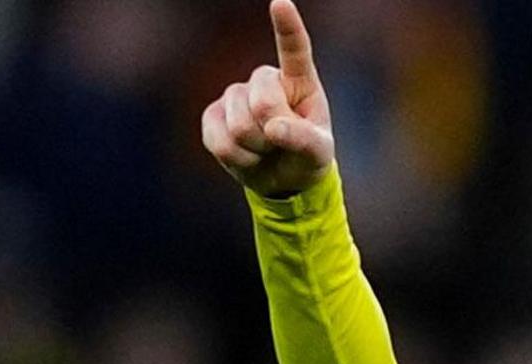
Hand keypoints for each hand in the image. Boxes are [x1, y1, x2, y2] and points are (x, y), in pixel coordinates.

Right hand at [200, 0, 335, 196]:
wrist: (282, 178)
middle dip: (272, 134)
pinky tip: (247, 156)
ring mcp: (235, 95)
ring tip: (266, 150)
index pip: (294, 49)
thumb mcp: (319, 152)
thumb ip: (303, 138)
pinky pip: (219, 141)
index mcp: (298, 79)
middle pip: (261, 103)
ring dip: (256, 151)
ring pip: (239, 127)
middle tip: (281, 143)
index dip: (287, 26)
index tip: (280, 3)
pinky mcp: (212, 116)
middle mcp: (264, 80)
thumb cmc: (307, 156)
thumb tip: (273, 127)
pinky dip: (237, 159)